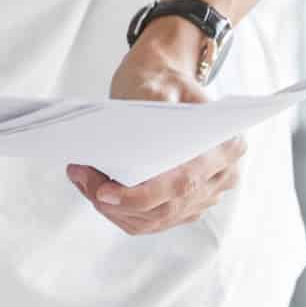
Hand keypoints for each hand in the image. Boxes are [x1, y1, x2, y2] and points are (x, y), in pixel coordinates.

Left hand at [69, 23, 244, 234]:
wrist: (166, 89)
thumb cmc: (163, 84)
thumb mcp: (158, 85)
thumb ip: (149, 110)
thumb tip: (126, 143)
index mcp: (225, 145)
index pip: (183, 182)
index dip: (142, 195)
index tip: (103, 193)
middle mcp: (222, 175)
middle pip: (165, 208)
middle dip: (116, 202)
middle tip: (80, 176)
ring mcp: (205, 195)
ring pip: (153, 220)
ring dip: (112, 208)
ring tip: (82, 178)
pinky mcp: (185, 207)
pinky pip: (148, 222)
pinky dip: (117, 211)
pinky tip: (94, 187)